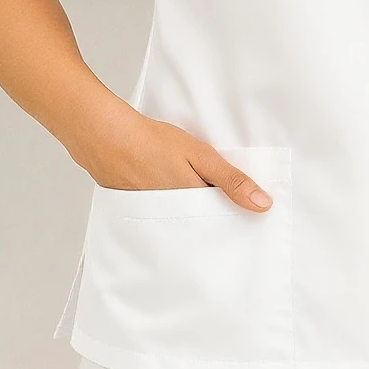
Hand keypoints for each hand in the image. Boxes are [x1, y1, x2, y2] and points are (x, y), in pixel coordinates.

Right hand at [73, 112, 272, 212]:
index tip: (251, 223)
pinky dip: (171, 214)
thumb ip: (231, 180)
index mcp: (191, 209)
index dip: (234, 223)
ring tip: (202, 209)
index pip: (220, 227)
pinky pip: (161, 221)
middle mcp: (172, 223)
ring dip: (192, 220)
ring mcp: (152, 221)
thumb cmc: (152, 143)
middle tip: (229, 218)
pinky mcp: (137, 215)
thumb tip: (263, 204)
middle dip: (214, 225)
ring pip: (181, 226)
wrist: (105, 137)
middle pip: (200, 231)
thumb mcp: (200, 156)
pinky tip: (173, 199)